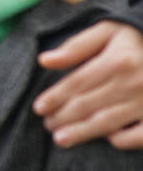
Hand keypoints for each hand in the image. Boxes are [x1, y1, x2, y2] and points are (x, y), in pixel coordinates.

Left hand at [34, 20, 142, 148]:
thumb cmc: (137, 37)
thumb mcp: (108, 31)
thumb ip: (76, 47)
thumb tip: (43, 60)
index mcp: (117, 60)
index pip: (76, 83)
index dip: (54, 97)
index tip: (38, 108)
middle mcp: (133, 82)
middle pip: (87, 105)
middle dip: (62, 117)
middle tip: (47, 125)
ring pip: (107, 122)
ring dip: (81, 132)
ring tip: (60, 139)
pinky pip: (140, 135)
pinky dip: (124, 140)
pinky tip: (108, 139)